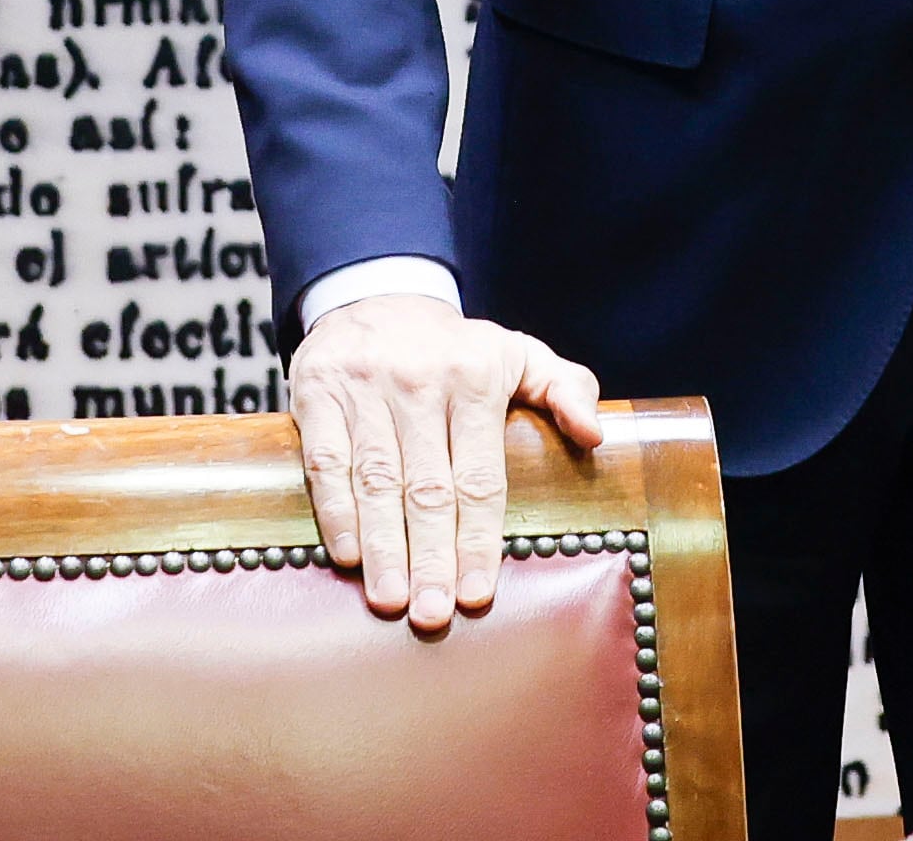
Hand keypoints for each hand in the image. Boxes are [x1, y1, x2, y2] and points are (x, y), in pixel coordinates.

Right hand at [289, 293, 604, 630]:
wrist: (379, 297)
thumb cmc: (459, 348)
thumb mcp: (521, 354)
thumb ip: (565, 390)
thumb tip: (594, 435)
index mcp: (476, 378)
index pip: (480, 474)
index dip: (478, 537)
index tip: (478, 592)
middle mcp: (421, 382)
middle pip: (427, 486)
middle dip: (431, 556)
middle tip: (433, 615)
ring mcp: (366, 388)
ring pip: (376, 480)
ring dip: (383, 546)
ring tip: (391, 601)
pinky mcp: (318, 393)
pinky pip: (325, 461)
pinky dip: (335, 511)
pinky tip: (349, 556)